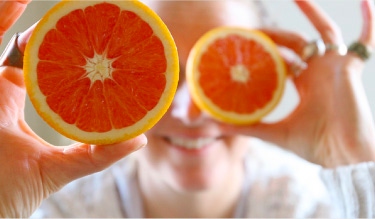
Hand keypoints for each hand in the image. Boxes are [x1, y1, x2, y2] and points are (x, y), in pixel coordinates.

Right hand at [0, 1, 146, 216]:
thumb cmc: (8, 193)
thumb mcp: (60, 169)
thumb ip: (97, 156)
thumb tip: (141, 139)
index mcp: (22, 106)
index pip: (45, 71)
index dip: (64, 55)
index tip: (90, 41)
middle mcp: (3, 90)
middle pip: (26, 51)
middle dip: (48, 32)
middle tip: (77, 15)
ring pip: (2, 38)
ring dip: (16, 14)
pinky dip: (0, 17)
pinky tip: (16, 0)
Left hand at [223, 0, 374, 167]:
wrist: (342, 157)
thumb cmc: (314, 145)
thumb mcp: (273, 132)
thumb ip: (245, 126)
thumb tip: (212, 125)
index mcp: (304, 83)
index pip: (283, 58)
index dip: (266, 50)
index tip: (247, 44)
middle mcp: (319, 71)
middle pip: (297, 42)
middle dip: (277, 34)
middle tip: (255, 27)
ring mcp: (336, 67)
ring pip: (324, 31)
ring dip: (312, 11)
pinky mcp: (352, 68)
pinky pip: (365, 40)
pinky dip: (368, 21)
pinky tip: (365, 0)